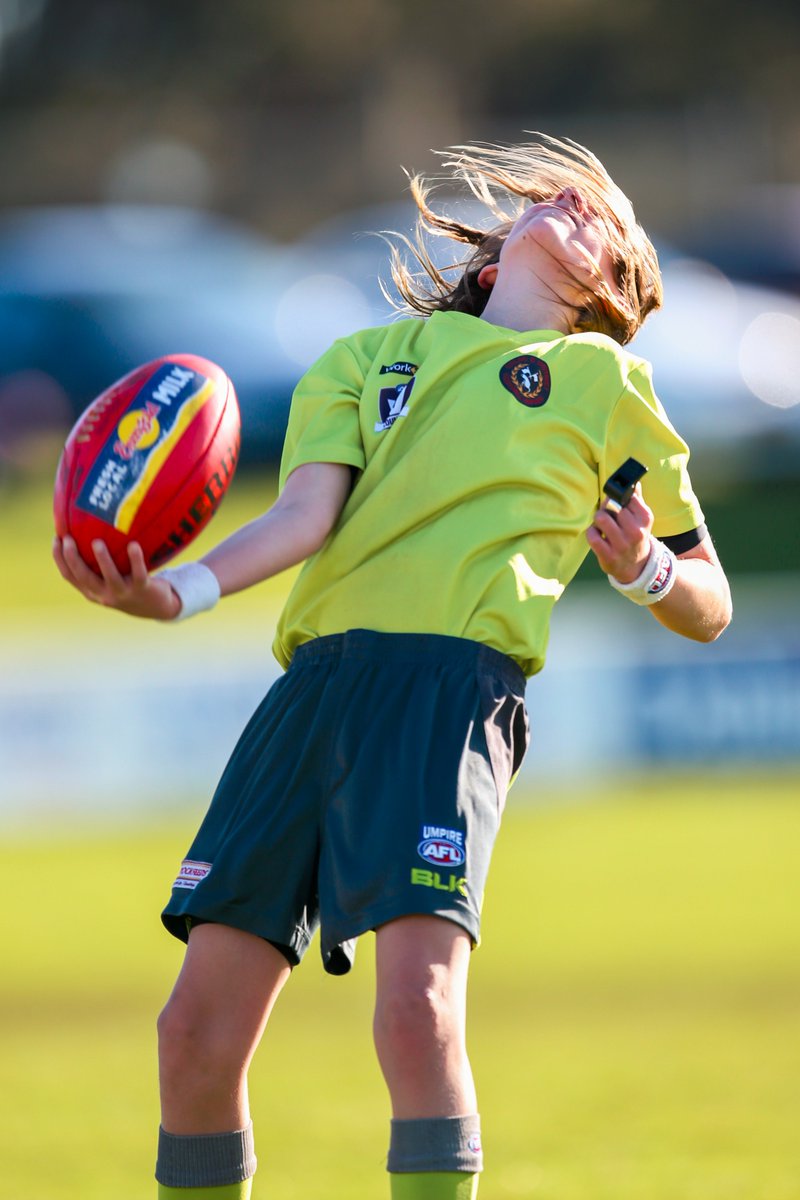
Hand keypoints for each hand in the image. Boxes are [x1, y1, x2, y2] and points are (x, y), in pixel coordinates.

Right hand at [53, 536, 181, 620]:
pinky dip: (135, 559)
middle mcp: (104, 594)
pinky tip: (134, 544)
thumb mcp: (111, 578)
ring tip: (97, 542)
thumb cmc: (129, 585)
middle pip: (83, 577)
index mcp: (92, 591)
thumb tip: (87, 528)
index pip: (69, 576)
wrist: (157, 607)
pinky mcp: (142, 589)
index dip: (59, 558)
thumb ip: (98, 562)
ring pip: (110, 577)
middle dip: (73, 558)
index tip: (56, 539)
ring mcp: (123, 593)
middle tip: (68, 539)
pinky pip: (138, 573)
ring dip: (102, 559)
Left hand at [585, 484, 652, 582]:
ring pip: (601, 518)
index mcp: (645, 518)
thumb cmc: (635, 536)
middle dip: (606, 508)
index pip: (626, 496)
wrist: (637, 567)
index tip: (616, 503)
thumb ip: (636, 499)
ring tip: (602, 526)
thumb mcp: (641, 518)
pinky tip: (597, 536)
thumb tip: (633, 482)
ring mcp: (622, 545)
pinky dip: (591, 533)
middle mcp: (635, 531)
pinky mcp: (608, 556)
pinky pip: (592, 536)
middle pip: (612, 506)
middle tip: (609, 516)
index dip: (617, 497)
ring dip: (598, 520)